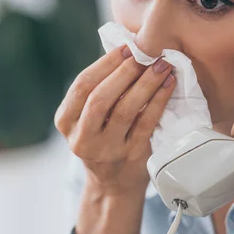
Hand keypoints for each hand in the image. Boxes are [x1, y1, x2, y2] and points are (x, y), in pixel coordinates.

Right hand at [55, 45, 175, 195]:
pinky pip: (146, 124)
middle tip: (146, 53)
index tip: (126, 48)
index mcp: (66, 121)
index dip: (104, 64)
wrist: (113, 185)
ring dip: (145, 83)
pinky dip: (159, 101)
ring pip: (124, 110)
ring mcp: (106, 150)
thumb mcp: (88, 118)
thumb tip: (127, 49)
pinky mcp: (131, 157)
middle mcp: (82, 137)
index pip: (81, 86)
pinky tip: (168, 85)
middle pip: (100, 98)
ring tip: (161, 65)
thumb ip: (99, 89)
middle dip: (125, 72)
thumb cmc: (103, 138)